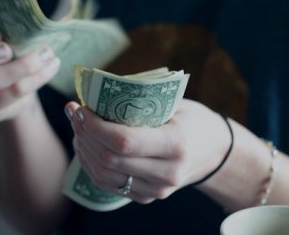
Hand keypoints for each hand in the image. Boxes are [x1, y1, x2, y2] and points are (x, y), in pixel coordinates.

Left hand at [65, 99, 230, 203]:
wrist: (214, 152)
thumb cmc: (192, 120)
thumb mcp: (175, 104)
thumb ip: (140, 101)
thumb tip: (95, 92)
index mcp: (176, 144)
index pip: (124, 141)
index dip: (94, 126)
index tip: (80, 108)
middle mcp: (167, 173)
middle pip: (109, 159)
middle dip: (84, 134)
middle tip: (74, 113)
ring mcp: (157, 190)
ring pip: (103, 175)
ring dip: (83, 149)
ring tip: (78, 127)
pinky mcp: (146, 197)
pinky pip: (108, 184)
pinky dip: (91, 164)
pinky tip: (86, 145)